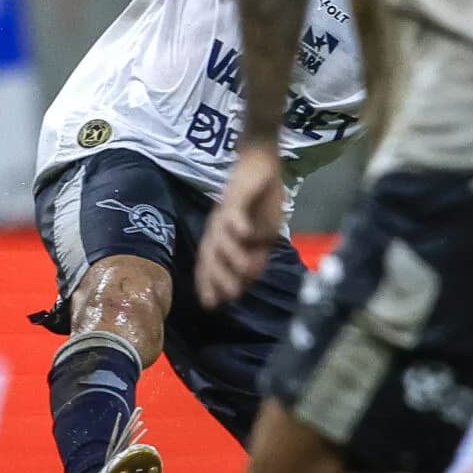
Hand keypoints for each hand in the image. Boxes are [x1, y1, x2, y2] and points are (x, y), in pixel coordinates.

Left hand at [196, 150, 283, 307]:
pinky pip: (234, 210)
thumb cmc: (261, 204)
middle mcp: (218, 228)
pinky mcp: (236, 196)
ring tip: (243, 269)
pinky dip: (238, 222)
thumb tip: (248, 280)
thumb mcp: (262, 238)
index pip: (212, 265)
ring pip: (220, 236)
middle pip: (211, 254)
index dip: (210, 284)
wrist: (262, 167)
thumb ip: (255, 256)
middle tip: (228, 296)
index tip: (212, 306)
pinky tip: (244, 233)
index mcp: (222, 239)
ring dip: (230, 254)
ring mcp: (226, 213)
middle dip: (218, 276)